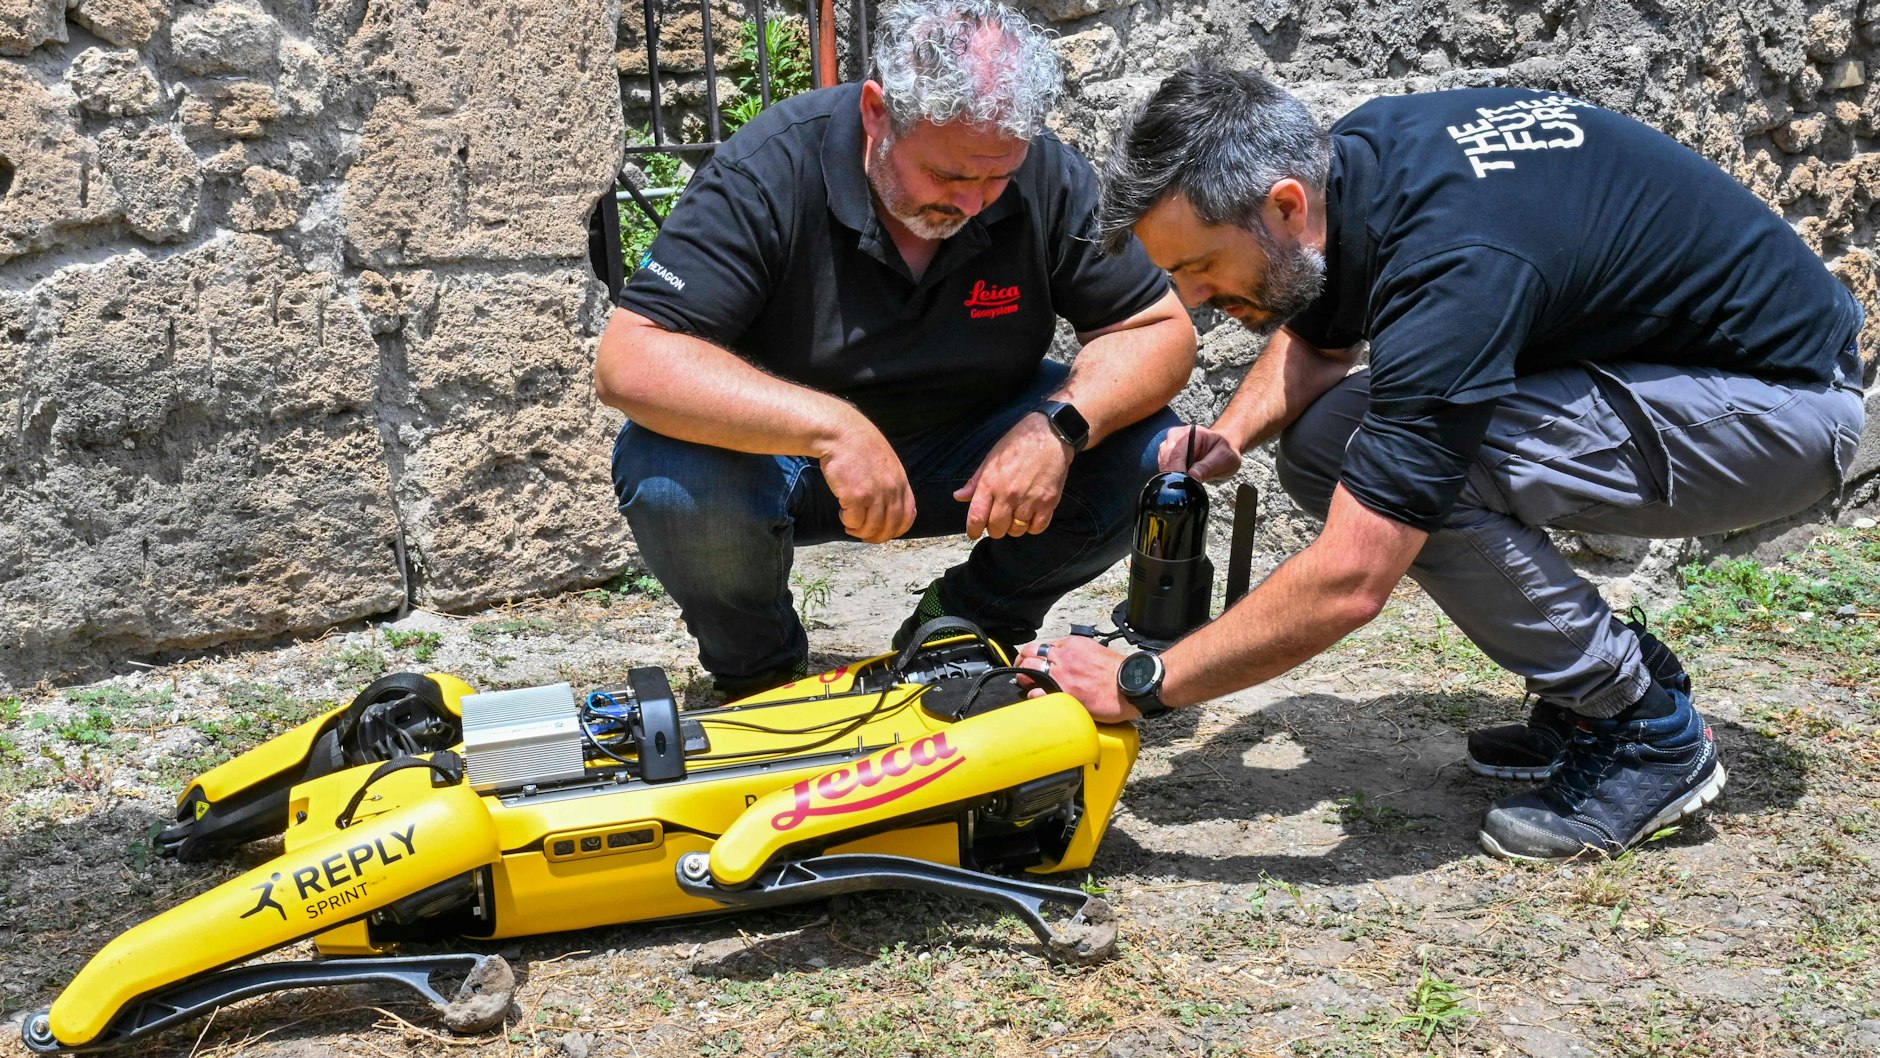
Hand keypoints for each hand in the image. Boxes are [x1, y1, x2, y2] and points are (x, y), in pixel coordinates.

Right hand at [818, 418, 915, 542]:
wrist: (840, 432)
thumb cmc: (858, 444)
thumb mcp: (886, 461)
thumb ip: (891, 482)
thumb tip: (889, 506)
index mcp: (901, 481)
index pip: (908, 516)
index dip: (896, 529)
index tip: (884, 532)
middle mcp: (892, 490)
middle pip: (890, 526)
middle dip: (877, 537)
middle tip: (864, 535)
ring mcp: (875, 494)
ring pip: (872, 528)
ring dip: (860, 531)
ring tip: (850, 524)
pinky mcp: (856, 496)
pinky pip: (855, 521)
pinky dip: (848, 522)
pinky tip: (842, 512)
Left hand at [954, 412, 1070, 539]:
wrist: (1049, 434)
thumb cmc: (1018, 443)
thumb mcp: (991, 458)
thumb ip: (975, 481)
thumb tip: (959, 496)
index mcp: (990, 483)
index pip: (976, 517)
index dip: (972, 530)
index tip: (973, 533)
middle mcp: (1008, 495)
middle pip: (996, 529)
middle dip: (995, 529)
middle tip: (999, 520)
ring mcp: (1029, 500)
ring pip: (1016, 531)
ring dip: (1014, 527)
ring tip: (1016, 514)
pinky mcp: (1048, 502)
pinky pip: (1036, 528)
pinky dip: (1032, 526)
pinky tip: (1031, 515)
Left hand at [1014, 636, 1139, 721]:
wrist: (1131, 685)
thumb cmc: (1118, 671)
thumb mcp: (1094, 650)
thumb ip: (1075, 653)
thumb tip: (1062, 660)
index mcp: (1071, 644)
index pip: (1041, 645)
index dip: (1032, 655)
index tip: (1031, 661)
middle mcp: (1063, 656)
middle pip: (1029, 654)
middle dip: (1022, 662)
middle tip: (1022, 672)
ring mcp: (1062, 675)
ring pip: (1028, 669)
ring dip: (1023, 676)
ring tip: (1026, 684)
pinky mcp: (1065, 693)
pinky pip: (1037, 692)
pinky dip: (1033, 694)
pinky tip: (1036, 696)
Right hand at [1157, 425, 1241, 482]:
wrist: (1223, 448)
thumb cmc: (1225, 451)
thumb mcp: (1225, 458)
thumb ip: (1208, 466)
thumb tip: (1192, 477)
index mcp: (1191, 433)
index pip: (1176, 453)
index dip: (1177, 471)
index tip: (1182, 485)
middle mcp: (1177, 436)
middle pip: (1165, 458)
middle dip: (1173, 475)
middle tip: (1185, 488)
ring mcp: (1170, 444)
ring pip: (1162, 464)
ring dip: (1171, 476)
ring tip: (1186, 483)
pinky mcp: (1167, 454)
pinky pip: (1163, 467)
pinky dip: (1170, 476)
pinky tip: (1182, 480)